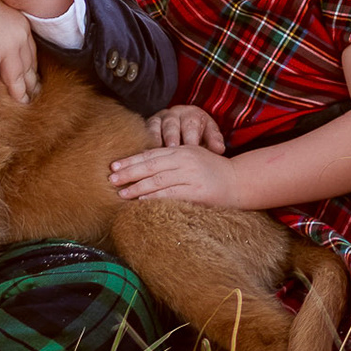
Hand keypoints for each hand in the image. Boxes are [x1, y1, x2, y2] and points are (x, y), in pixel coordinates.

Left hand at [110, 145, 240, 205]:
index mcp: (181, 150)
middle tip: (111, 179)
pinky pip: (171, 193)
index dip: (131, 160)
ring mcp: (191, 175)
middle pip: (150, 165)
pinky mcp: (197, 191)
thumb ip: (172, 161)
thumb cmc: (213, 172)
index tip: (114, 166)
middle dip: (129, 173)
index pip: (151, 154)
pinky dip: (155, 196)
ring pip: (158, 180)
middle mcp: (185, 159)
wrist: (239, 181)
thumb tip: (144, 168)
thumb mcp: (192, 158)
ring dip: (137, 187)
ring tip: (122, 193)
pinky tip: (142, 200)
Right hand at [145, 105, 226, 151]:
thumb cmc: (200, 136)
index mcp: (192, 114)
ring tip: (157, 152)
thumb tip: (219, 149)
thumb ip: (214, 140)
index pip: (191, 123)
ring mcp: (160, 118)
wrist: (186, 129)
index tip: (192, 147)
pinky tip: (145, 154)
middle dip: (172, 136)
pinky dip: (145, 141)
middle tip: (173, 148)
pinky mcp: (148, 125)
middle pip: (172, 123)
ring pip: (156, 125)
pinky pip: (144, 131)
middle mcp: (175, 113)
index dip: (191, 136)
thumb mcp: (210, 135)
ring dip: (156, 139)